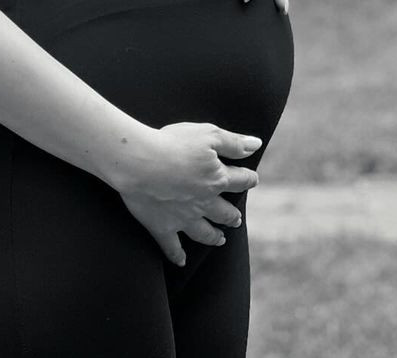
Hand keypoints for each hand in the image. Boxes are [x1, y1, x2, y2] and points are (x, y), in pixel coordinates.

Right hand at [112, 122, 260, 266]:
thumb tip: (256, 144)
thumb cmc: (173, 144)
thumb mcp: (207, 134)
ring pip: (204, 232)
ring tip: (220, 239)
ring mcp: (184, 218)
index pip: (240, 180)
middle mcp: (204, 202)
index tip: (252, 179)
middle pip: (225, 213)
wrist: (140, 162)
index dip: (248, 179)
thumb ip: (233, 142)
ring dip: (214, 237)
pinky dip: (177, 255)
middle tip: (236, 219)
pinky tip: (181, 261)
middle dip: (232, 216)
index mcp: (216, 179)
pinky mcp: (163, 227)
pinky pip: (172, 246)